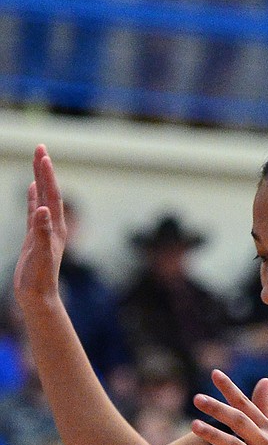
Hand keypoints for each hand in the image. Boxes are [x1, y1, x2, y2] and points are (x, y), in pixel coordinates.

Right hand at [13, 146, 66, 314]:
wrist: (39, 297)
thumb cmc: (40, 278)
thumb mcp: (40, 254)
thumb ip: (42, 232)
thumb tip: (44, 210)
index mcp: (57, 227)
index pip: (53, 195)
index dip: (47, 175)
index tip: (43, 154)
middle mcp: (54, 225)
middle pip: (50, 191)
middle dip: (44, 170)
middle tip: (40, 148)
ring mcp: (45, 230)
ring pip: (43, 198)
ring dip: (40, 179)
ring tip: (38, 161)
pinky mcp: (35, 236)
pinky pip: (34, 210)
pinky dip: (33, 198)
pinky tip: (32, 189)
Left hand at [191, 373, 267, 444]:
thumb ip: (264, 406)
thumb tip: (264, 380)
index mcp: (265, 428)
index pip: (245, 405)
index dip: (231, 389)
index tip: (215, 373)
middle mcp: (263, 442)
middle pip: (239, 422)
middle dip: (219, 409)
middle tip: (197, 398)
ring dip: (215, 436)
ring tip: (193, 426)